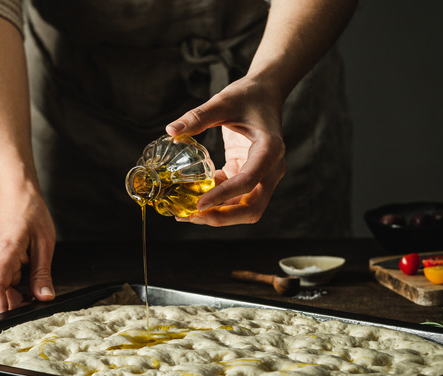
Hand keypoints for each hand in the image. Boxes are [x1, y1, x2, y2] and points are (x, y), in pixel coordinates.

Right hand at [0, 190, 55, 315]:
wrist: (15, 200)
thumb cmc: (29, 215)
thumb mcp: (44, 244)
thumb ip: (42, 273)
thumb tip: (45, 297)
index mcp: (4, 254)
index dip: (0, 309)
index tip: (8, 325)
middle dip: (13, 313)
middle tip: (37, 318)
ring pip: (0, 298)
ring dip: (16, 305)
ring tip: (38, 302)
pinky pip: (3, 291)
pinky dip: (16, 297)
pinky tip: (32, 296)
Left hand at [166, 76, 285, 225]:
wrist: (265, 92)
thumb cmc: (248, 95)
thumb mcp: (223, 102)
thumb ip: (199, 116)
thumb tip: (171, 130)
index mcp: (270, 149)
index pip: (248, 181)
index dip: (223, 195)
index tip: (199, 204)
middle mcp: (271, 168)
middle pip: (252, 207)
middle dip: (223, 216)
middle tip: (192, 216)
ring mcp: (263, 175)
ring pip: (245, 208)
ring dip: (219, 214)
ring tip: (187, 213)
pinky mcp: (250, 175)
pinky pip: (235, 196)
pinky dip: (216, 201)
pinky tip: (194, 198)